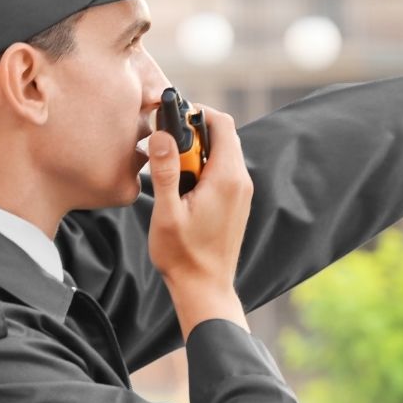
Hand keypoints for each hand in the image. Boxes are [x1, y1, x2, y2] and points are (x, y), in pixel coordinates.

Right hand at [146, 104, 252, 290]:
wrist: (204, 288)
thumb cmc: (183, 254)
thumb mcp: (167, 212)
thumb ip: (165, 170)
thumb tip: (161, 134)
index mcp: (226, 177)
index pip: (221, 124)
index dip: (195, 114)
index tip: (169, 123)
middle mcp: (240, 180)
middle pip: (221, 136)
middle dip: (191, 135)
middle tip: (162, 150)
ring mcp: (240, 192)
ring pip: (220, 154)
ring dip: (194, 154)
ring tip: (168, 173)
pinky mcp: (235, 202)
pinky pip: (221, 171)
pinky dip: (201, 169)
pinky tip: (180, 188)